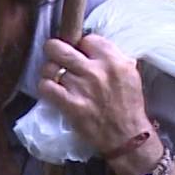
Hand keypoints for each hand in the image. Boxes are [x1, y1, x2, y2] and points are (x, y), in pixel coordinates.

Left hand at [39, 33, 154, 157]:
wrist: (126, 135)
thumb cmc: (128, 104)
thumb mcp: (129, 73)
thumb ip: (111, 56)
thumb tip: (89, 45)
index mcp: (114, 60)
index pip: (86, 39)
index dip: (80, 45)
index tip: (80, 54)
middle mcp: (96, 70)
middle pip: (59, 47)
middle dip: (53, 50)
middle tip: (56, 57)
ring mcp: (81, 87)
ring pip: (50, 67)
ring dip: (49, 72)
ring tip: (55, 78)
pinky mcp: (70, 104)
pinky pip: (45, 87)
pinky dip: (45, 87)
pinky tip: (52, 91)